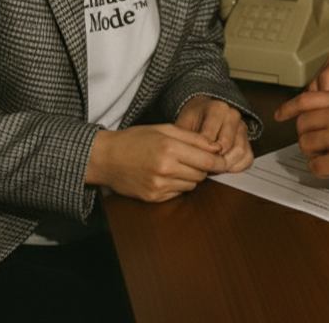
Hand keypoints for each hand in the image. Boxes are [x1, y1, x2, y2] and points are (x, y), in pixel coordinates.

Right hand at [86, 123, 225, 201]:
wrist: (107, 159)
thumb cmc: (135, 139)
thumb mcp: (165, 129)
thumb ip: (193, 138)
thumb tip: (217, 148)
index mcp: (170, 148)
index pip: (207, 160)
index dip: (218, 161)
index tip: (221, 159)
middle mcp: (166, 169)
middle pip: (202, 174)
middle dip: (204, 167)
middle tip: (195, 158)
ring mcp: (159, 186)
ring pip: (192, 185)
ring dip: (191, 176)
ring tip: (178, 164)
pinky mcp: (154, 198)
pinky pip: (178, 193)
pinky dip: (178, 185)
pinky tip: (167, 174)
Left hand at [176, 96, 253, 172]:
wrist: (203, 111)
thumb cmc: (192, 120)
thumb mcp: (183, 125)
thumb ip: (185, 140)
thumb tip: (185, 159)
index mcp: (216, 108)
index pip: (209, 137)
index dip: (199, 153)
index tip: (191, 161)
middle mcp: (233, 115)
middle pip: (226, 145)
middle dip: (213, 160)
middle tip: (201, 169)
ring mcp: (242, 126)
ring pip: (240, 151)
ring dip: (226, 164)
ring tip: (213, 170)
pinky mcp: (247, 138)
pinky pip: (248, 157)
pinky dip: (237, 166)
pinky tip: (224, 168)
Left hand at [274, 90, 328, 189]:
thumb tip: (309, 113)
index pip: (306, 100)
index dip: (288, 108)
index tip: (280, 114)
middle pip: (302, 124)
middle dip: (306, 135)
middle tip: (317, 142)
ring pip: (305, 145)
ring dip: (312, 153)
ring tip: (328, 154)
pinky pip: (314, 166)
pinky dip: (319, 169)